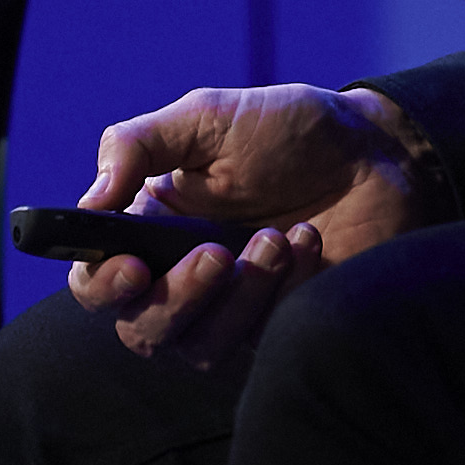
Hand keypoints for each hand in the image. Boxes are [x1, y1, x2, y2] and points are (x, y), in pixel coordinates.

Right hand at [67, 83, 439, 373]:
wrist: (374, 153)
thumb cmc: (286, 130)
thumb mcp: (206, 117)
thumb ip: (137, 146)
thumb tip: (90, 202)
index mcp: (149, 230)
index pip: (95, 282)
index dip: (102, 285)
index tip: (135, 267)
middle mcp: (179, 278)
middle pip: (141, 331)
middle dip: (176, 299)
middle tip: (219, 253)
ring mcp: (230, 311)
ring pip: (199, 347)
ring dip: (239, 296)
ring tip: (278, 237)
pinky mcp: (277, 329)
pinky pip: (260, 340)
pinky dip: (283, 290)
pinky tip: (308, 241)